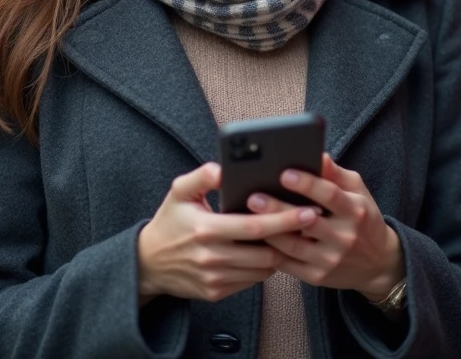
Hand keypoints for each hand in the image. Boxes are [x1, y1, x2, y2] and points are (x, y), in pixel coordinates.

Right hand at [137, 162, 319, 303]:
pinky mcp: (217, 292)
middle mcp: (211, 257)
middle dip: (292, 237)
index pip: (254, 227)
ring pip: (263, 269)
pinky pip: (252, 281)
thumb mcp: (178, 192)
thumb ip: (202, 177)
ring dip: (280, 252)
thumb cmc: (169, 222)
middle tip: (312, 221)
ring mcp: (215, 278)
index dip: (284, 219)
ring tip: (292, 234)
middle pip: (265, 251)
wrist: (148, 264)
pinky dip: (264, 267)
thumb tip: (224, 168)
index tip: (308, 210)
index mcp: (205, 229)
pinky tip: (269, 250)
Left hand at [248, 154, 404, 300]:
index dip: (307, 184)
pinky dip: (270, 251)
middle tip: (253, 197)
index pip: (330, 195)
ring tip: (246, 216)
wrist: (378, 263)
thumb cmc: (363, 218)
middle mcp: (345, 237)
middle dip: (278, 209)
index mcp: (355, 211)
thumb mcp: (358, 192)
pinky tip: (254, 238)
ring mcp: (330, 260)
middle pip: (306, 221)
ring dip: (268, 231)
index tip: (285, 173)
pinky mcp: (317, 277)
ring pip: (293, 245)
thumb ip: (336, 174)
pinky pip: (288, 264)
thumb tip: (318, 154)